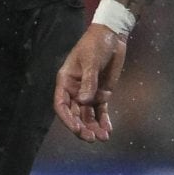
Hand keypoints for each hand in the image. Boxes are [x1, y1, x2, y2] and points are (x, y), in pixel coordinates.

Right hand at [55, 24, 126, 141]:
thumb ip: (88, 82)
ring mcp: (88, 93)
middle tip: (91, 138)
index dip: (67, 118)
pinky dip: (103, 120)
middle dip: (82, 127)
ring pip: (88, 115)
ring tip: (102, 138)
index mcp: (66, 81)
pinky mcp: (101, 93)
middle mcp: (75, 90)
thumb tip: (84, 101)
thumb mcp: (91, 61)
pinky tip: (107, 130)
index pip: (61, 104)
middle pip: (75, 113)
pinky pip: (101, 110)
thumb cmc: (95, 44)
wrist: (112, 36)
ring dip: (93, 127)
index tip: (77, 128)